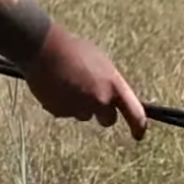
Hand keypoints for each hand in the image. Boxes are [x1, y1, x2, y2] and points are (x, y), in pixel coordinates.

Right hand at [21, 23, 148, 139]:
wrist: (43, 48)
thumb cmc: (74, 50)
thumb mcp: (102, 63)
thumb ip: (110, 83)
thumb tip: (114, 97)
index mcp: (114, 85)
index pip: (135, 113)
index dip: (139, 127)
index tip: (139, 135)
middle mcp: (99, 100)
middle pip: (108, 120)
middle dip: (102, 114)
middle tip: (92, 99)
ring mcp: (79, 108)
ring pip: (84, 115)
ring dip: (80, 106)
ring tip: (69, 84)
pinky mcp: (60, 112)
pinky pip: (66, 112)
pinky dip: (63, 104)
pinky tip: (56, 86)